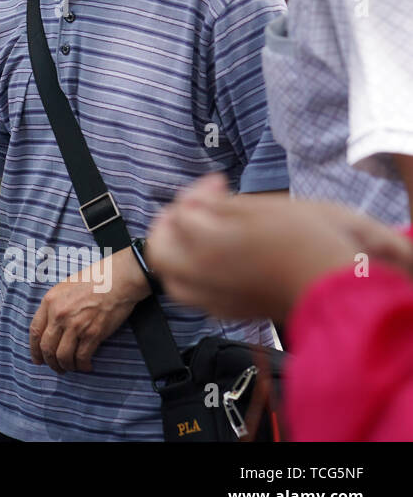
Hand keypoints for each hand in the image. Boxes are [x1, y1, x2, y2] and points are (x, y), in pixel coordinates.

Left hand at [29, 248, 149, 372]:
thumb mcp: (64, 287)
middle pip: (47, 347)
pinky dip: (82, 365)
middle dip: (50, 362)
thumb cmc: (93, 280)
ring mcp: (75, 325)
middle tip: (56, 367)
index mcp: (50, 302)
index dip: (34, 349)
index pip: (35, 331)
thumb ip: (54, 305)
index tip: (37, 358)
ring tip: (70, 368)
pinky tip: (86, 366)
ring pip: (62, 356)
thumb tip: (49, 325)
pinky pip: (82, 356)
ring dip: (65, 366)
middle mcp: (59, 315)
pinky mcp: (93, 333)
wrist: (116, 279)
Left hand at [147, 174, 412, 321]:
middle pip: (159, 249)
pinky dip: (192, 276)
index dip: (198, 192)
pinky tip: (214, 262)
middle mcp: (201, 274)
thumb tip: (192, 202)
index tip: (220, 183)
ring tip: (200, 235)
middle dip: (170, 224)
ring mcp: (212, 297)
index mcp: (207, 243)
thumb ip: (218, 204)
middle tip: (193, 209)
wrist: (337, 288)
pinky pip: (192, 295)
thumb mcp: (262, 207)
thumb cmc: (308, 241)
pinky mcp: (228, 312)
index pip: (180, 212)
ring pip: (171, 276)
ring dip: (178, 252)